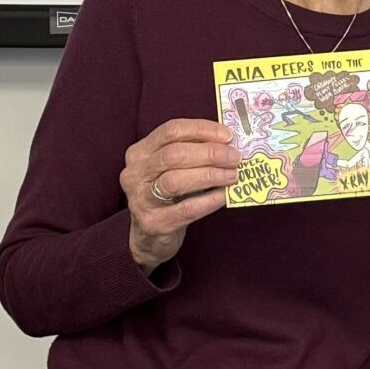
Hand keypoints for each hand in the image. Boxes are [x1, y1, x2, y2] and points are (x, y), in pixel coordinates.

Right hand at [123, 118, 240, 272]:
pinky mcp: (153, 224)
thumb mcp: (174, 170)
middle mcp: (134, 173)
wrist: (150, 238)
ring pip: (175, 181)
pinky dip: (208, 201)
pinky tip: (224, 196)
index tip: (227, 135)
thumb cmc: (168, 198)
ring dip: (210, 175)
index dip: (201, 130)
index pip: (171, 131)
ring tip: (232, 175)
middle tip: (234, 158)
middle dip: (209, 154)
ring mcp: (140, 199)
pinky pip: (186, 209)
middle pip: (173, 155)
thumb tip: (228, 143)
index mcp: (140, 153)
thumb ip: (194, 154)